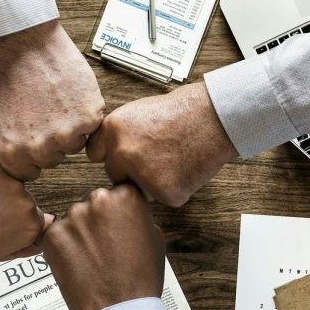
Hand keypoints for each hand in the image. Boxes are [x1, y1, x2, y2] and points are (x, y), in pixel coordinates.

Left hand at [0, 20, 104, 180]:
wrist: (27, 49)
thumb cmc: (8, 80)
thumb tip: (10, 167)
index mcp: (13, 154)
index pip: (29, 174)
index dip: (31, 156)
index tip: (31, 138)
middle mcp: (40, 149)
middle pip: (53, 160)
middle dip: (49, 142)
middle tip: (42, 115)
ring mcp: (66, 135)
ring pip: (73, 146)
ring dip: (68, 130)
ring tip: (55, 106)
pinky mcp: (88, 119)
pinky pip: (90, 129)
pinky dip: (83, 115)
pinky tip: (68, 100)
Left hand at [0, 159, 51, 262]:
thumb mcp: (3, 253)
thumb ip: (29, 244)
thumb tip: (43, 232)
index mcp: (32, 225)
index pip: (37, 219)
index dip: (18, 223)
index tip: (4, 226)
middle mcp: (27, 202)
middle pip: (26, 200)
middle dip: (11, 206)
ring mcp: (11, 182)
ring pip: (13, 184)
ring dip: (1, 190)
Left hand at [38, 185, 164, 309]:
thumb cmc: (139, 278)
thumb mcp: (154, 237)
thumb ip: (137, 216)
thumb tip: (127, 211)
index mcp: (125, 196)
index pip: (117, 192)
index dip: (116, 211)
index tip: (116, 224)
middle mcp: (97, 200)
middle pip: (93, 203)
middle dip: (96, 220)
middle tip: (104, 246)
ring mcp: (72, 217)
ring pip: (74, 218)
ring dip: (79, 233)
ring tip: (92, 258)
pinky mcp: (53, 235)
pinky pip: (56, 234)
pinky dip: (63, 247)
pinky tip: (77, 263)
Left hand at [86, 83, 238, 206]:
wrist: (214, 118)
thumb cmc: (182, 112)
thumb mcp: (137, 112)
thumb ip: (119, 134)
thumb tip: (107, 152)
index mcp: (112, 129)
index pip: (95, 154)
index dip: (111, 154)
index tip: (121, 156)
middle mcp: (122, 152)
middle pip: (115, 174)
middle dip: (131, 171)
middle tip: (157, 156)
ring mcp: (142, 174)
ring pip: (138, 189)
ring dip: (152, 182)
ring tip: (174, 158)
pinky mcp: (164, 192)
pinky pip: (164, 197)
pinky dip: (175, 188)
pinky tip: (185, 168)